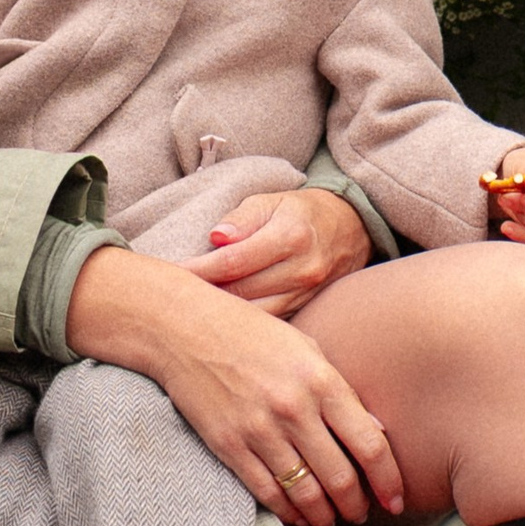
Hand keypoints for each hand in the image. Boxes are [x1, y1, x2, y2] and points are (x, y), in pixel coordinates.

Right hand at [64, 246, 404, 525]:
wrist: (183, 328)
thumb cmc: (251, 333)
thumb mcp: (306, 349)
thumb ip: (340, 391)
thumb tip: (377, 433)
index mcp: (321, 379)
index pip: (370, 444)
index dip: (388, 480)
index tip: (396, 499)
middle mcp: (294, 408)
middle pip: (340, 477)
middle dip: (358, 505)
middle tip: (364, 513)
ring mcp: (259, 429)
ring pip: (305, 493)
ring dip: (324, 515)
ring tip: (333, 518)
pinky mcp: (229, 445)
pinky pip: (267, 492)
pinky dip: (288, 510)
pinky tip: (299, 515)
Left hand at [183, 185, 373, 318]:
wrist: (351, 229)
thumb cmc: (301, 212)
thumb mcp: (271, 201)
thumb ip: (242, 217)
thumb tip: (216, 238)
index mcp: (290, 236)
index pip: (234, 261)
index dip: (199, 270)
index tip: (172, 274)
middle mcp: (302, 269)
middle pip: (241, 291)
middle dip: (204, 294)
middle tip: (173, 296)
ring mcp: (306, 294)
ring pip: (254, 316)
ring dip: (221, 314)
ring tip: (192, 310)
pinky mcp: (306, 310)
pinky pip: (268, 323)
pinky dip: (242, 324)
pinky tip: (220, 320)